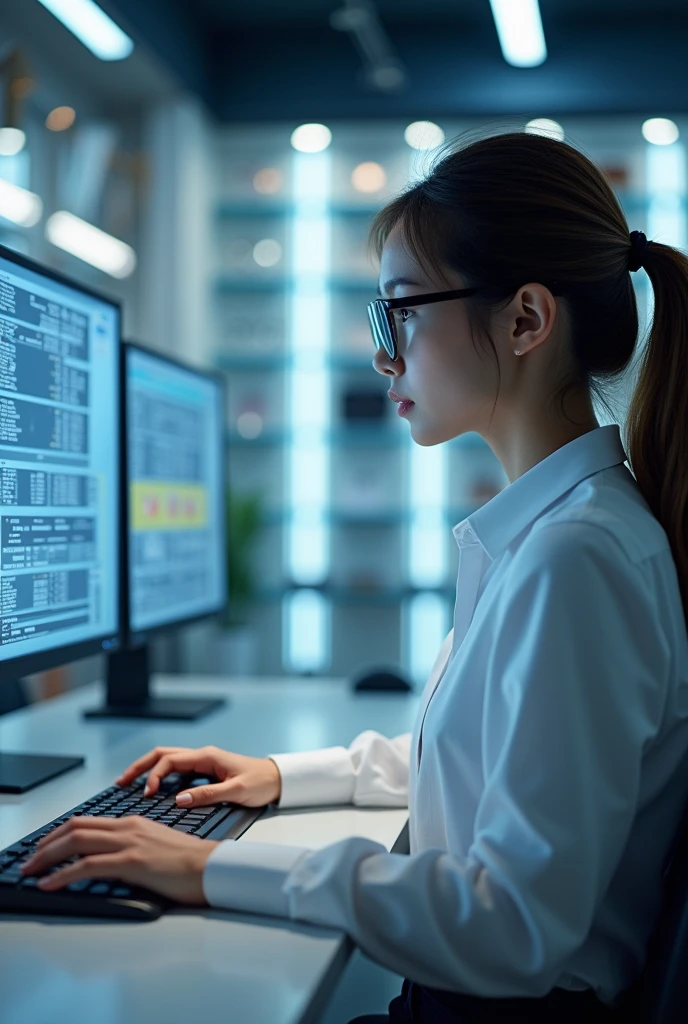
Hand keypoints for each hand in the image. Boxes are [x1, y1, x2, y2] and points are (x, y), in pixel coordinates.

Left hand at [20, 816, 218, 904]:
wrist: (213, 867)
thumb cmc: (190, 864)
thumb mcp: (156, 848)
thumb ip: (133, 848)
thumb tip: (111, 863)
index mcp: (133, 823)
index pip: (87, 822)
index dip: (59, 833)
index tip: (44, 847)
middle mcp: (128, 827)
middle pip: (75, 827)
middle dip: (46, 844)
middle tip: (30, 859)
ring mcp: (129, 843)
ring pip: (76, 842)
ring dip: (46, 857)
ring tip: (30, 870)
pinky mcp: (132, 861)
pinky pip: (87, 865)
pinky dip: (62, 874)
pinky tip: (50, 883)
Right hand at [116, 745, 281, 807]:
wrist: (278, 780)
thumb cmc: (261, 783)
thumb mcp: (236, 791)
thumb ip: (207, 795)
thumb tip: (179, 799)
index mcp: (206, 757)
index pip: (170, 761)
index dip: (154, 776)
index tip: (146, 793)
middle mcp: (202, 756)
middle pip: (162, 754)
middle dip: (140, 766)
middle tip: (121, 781)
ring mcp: (202, 763)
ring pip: (168, 760)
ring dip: (148, 770)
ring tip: (129, 784)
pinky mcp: (204, 772)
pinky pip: (176, 770)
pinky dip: (160, 776)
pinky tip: (152, 789)